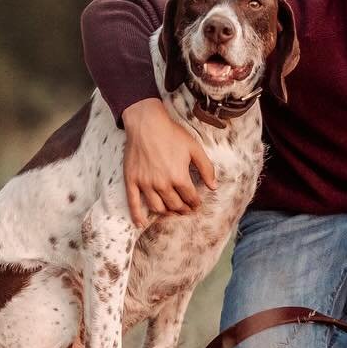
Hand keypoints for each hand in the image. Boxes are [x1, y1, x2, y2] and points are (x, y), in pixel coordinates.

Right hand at [121, 98, 217, 226]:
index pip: (190, 198)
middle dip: (183, 210)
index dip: (195, 203)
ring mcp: (145, 184)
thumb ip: (206, 168)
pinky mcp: (132, 181)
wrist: (146, 124)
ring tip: (171, 213)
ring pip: (157, 207)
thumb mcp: (194, 148)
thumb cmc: (172, 134)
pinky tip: (140, 223)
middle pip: (174, 205)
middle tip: (186, 210)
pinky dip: (137, 216)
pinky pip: (134, 203)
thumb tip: (214, 186)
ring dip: (166, 213)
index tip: (197, 204)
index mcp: (179, 177)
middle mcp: (162, 184)